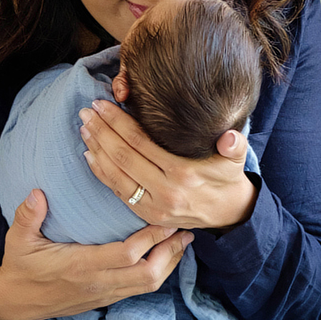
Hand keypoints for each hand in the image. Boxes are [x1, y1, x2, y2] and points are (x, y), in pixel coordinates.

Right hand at [0, 189, 193, 319]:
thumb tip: (37, 192)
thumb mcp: (17, 240)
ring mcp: (104, 294)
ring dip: (169, 264)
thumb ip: (28, 215)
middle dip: (170, 253)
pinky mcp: (105, 299)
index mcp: (81, 266)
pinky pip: (140, 288)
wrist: (14, 303)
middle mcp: (98, 283)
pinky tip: (165, 256)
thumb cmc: (19, 268)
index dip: (150, 238)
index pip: (126, 254)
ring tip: (182, 242)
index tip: (166, 219)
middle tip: (185, 231)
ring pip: (148, 285)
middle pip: (147, 274)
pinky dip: (158, 273)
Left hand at [79, 100, 257, 229]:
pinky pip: (117, 192)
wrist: (229, 214)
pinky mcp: (146, 215)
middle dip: (101, 131)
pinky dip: (101, 173)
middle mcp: (164, 191)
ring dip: (96, 150)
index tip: (102, 104)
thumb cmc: (227, 177)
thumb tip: (230, 136)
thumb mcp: (236, 160)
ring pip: (115, 175)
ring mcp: (153, 206)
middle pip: (123, 156)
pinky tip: (89, 155)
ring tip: (84, 128)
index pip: (140, 142)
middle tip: (86, 111)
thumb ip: (235, 145)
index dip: (118, 122)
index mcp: (182, 173)